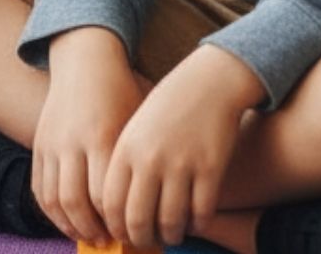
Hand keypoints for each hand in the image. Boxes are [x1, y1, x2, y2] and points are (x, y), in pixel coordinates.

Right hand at [32, 27, 145, 245]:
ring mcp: (52, 143)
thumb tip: (150, 209)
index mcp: (103, 137)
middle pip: (77, 202)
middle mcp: (73, 142)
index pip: (105, 196)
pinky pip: (39, 187)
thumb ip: (138, 164)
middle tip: (111, 243)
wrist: (85, 61)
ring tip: (89, 237)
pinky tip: (68, 222)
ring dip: (71, 225)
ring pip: (54, 199)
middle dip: (94, 230)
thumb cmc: (123, 94)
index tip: (133, 235)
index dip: (118, 221)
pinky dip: (51, 211)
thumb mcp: (137, 123)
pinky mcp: (38, 143)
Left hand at [100, 45, 261, 247]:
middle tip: (146, 241)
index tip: (120, 234)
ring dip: (170, 235)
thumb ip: (124, 164)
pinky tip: (195, 223)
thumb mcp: (134, 128)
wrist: (207, 82)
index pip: (110, 204)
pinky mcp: (211, 169)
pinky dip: (198, 225)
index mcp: (125, 150)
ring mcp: (181, 165)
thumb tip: (116, 209)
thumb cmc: (167, 108)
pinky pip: (202, 212)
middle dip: (140, 238)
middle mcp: (149, 159)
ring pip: (170, 221)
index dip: (115, 226)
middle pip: (137, 219)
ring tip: (171, 235)